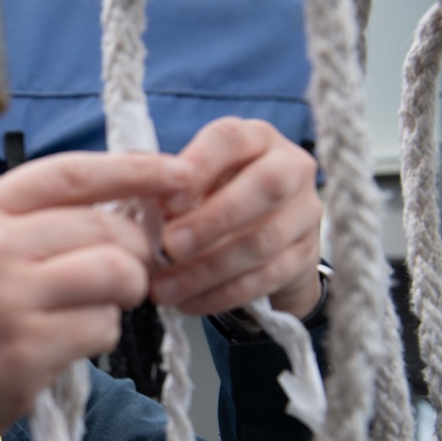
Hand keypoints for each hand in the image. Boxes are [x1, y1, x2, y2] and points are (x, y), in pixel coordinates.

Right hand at [0, 151, 191, 440]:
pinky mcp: (27, 350)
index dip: (133, 169)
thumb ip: (28, 224)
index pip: (69, 172)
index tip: (178, 173)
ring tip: (95, 308)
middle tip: (128, 273)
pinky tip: (66, 343)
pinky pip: (104, 327)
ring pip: (116, 273)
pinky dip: (100, 335)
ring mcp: (6, 299)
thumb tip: (124, 203)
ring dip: (124, 294)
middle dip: (135, 251)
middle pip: (105, 226)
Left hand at [149, 117, 323, 318]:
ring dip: (208, 268)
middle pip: (265, 187)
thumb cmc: (213, 197)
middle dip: (213, 219)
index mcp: (254, 138)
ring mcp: (305, 212)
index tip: (166, 201)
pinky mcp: (307, 255)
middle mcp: (290, 167)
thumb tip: (135, 193)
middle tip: (169, 246)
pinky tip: (189, 302)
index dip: (199, 167)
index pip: (231, 139)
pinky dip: (223, 293)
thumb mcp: (191, 182)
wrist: (263, 238)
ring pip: (264, 240)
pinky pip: (268, 278)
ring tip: (164, 288)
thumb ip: (165, 183)